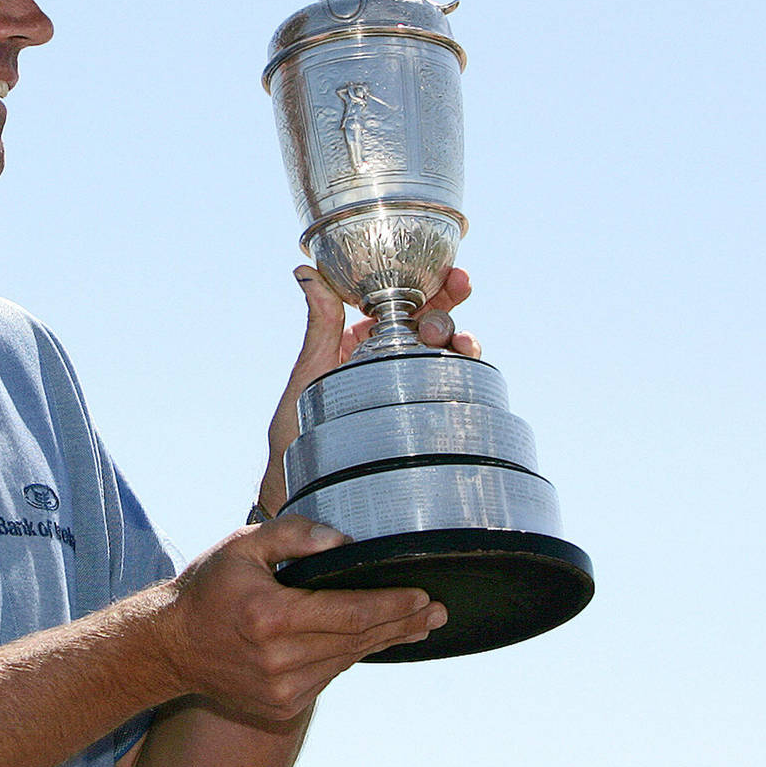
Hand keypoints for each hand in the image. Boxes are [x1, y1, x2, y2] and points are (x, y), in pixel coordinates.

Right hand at [160, 517, 445, 721]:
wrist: (171, 647)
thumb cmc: (208, 588)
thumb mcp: (241, 545)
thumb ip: (292, 535)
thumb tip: (343, 542)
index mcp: (270, 616)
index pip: (348, 611)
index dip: (391, 605)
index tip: (425, 596)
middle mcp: (278, 659)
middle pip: (357, 639)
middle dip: (402, 623)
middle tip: (438, 611)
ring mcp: (281, 690)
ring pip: (347, 660)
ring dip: (383, 641)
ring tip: (416, 624)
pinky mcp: (281, 707)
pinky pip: (329, 676)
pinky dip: (350, 656)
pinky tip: (369, 640)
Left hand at [256, 265, 478, 517]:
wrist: (304, 496)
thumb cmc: (298, 438)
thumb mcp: (308, 375)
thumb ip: (319, 327)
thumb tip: (306, 270)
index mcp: (361, 344)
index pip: (400, 305)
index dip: (429, 285)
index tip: (450, 273)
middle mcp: (390, 363)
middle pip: (431, 324)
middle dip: (447, 311)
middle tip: (445, 316)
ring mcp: (410, 391)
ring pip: (447, 355)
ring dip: (459, 342)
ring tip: (456, 344)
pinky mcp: (426, 421)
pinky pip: (456, 392)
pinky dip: (467, 377)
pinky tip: (467, 371)